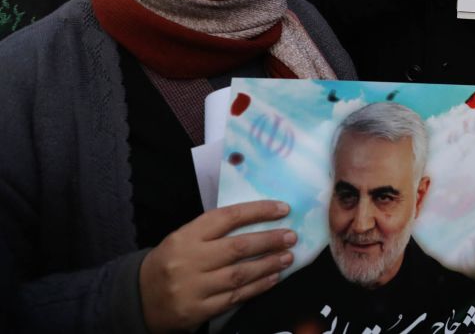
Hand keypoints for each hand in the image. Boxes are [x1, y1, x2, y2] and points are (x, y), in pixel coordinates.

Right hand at [139, 200, 294, 331]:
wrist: (138, 298)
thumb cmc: (171, 261)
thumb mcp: (184, 238)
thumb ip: (215, 230)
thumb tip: (260, 219)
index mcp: (186, 236)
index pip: (227, 217)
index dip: (258, 211)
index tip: (283, 209)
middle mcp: (189, 261)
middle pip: (237, 247)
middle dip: (269, 240)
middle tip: (291, 236)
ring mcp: (193, 288)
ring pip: (239, 274)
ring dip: (268, 265)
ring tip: (288, 257)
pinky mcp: (197, 311)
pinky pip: (235, 297)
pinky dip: (257, 287)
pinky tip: (273, 278)